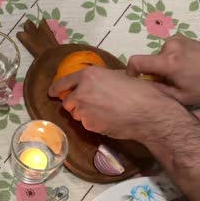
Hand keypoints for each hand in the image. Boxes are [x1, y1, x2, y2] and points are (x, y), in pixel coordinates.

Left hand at [48, 66, 191, 141]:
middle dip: (75, 104)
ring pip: (76, 114)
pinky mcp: (88, 125)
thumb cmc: (139, 91)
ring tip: (104, 112)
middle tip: (91, 104)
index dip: (56, 88)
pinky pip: (86, 124)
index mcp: (89, 75)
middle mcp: (81, 91)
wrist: (148, 112)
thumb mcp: (119, 75)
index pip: (64, 82)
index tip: (51, 93)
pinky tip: (108, 120)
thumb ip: (102, 79)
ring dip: (84, 114)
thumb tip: (97, 82)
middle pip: (68, 101)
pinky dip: (93, 123)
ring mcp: (83, 110)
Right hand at [126, 35, 199, 105]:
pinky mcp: (181, 37)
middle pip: (149, 60)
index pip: (136, 61)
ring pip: (158, 56)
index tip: (136, 80)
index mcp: (168, 62)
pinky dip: (170, 59)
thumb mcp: (181, 97)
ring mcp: (176, 40)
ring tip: (179, 75)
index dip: (130, 71)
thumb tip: (144, 87)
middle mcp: (169, 47)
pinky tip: (184, 66)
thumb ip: (159, 91)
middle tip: (168, 83)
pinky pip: (167, 50)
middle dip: (154, 72)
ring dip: (163, 66)